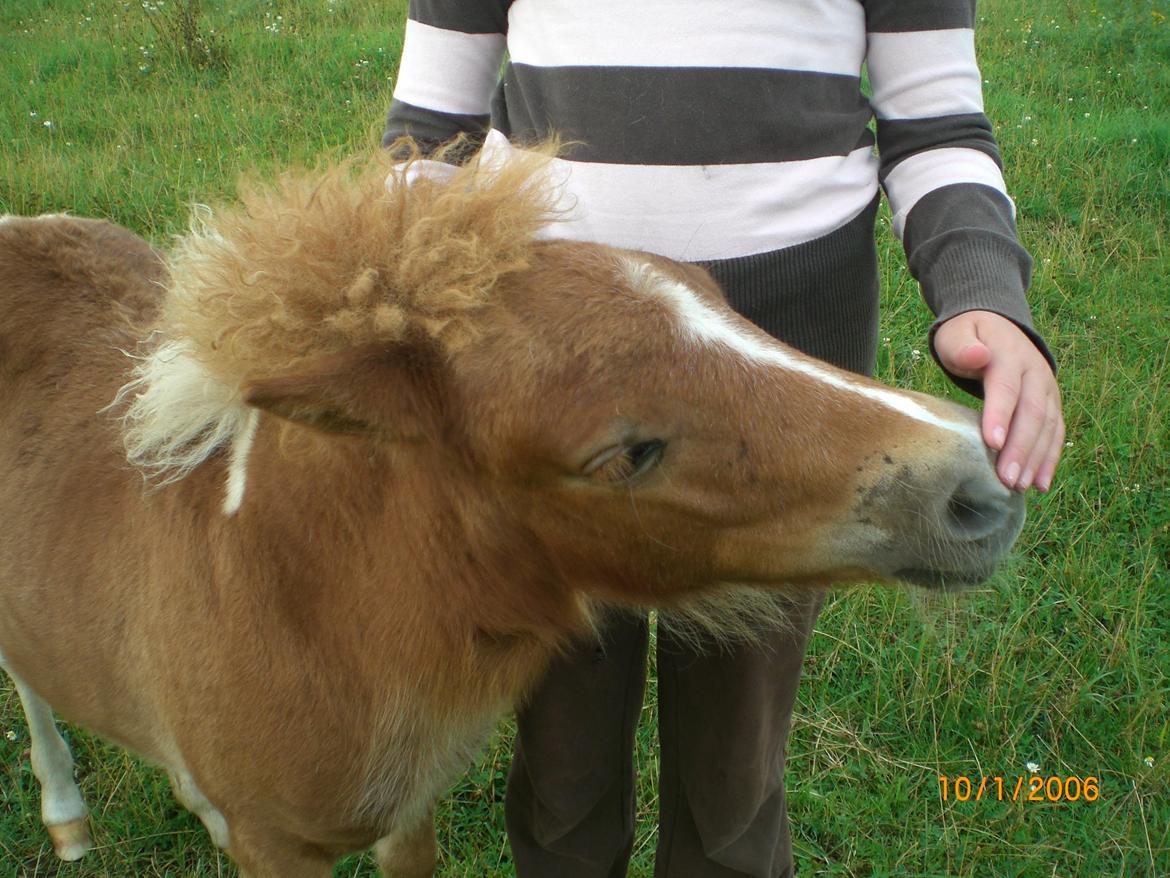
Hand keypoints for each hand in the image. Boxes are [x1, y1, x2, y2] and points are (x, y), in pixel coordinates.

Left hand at [933, 310, 1063, 491]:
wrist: (996, 326)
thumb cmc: (968, 337)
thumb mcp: (957, 335)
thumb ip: (962, 346)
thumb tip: (976, 355)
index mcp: (1009, 355)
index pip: (1007, 387)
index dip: (1001, 415)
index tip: (993, 443)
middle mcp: (1035, 373)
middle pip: (1031, 413)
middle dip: (1020, 448)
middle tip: (1006, 479)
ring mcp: (1047, 389)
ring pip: (1047, 426)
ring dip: (1036, 459)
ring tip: (1020, 487)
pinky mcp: (1051, 404)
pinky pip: (1055, 433)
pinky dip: (1049, 459)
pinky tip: (1041, 484)